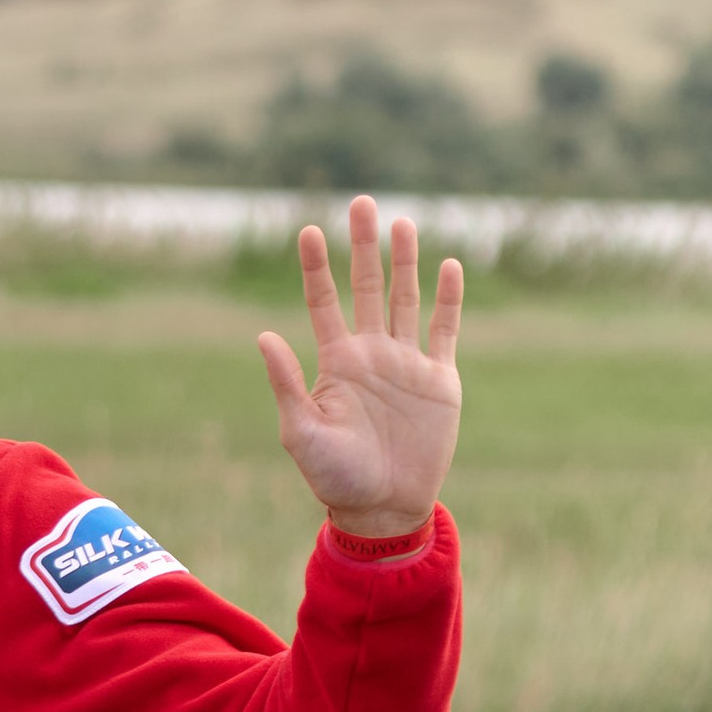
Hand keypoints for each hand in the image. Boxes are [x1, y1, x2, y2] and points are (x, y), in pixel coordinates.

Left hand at [257, 196, 462, 538]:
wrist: (384, 509)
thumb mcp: (302, 433)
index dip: (317, 267)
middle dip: (364, 247)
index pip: (324, 302)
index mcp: (336, 363)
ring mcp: (406, 363)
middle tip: (360, 202)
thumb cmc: (335, 478)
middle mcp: (372, 354)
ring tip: (402, 223)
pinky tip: (448, 265)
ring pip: (406, 298)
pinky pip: (445, 329)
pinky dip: (448, 299)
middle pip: (368, 287)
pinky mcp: (439, 378)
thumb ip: (286, 384)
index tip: (308, 230)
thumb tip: (263, 335)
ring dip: (405, 261)